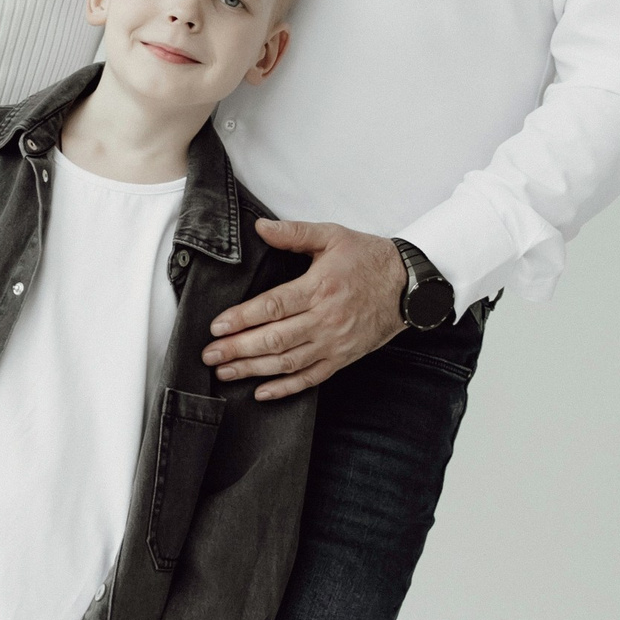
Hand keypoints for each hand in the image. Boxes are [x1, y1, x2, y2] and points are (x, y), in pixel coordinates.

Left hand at [201, 219, 408, 399]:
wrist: (409, 285)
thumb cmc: (368, 259)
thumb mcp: (332, 236)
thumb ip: (295, 233)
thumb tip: (261, 227)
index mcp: (319, 287)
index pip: (273, 306)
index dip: (242, 318)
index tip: (217, 327)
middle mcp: (326, 319)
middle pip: (275, 339)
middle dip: (238, 349)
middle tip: (210, 355)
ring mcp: (334, 342)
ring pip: (288, 362)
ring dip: (253, 370)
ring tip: (225, 373)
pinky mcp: (343, 358)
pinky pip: (311, 378)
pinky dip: (286, 388)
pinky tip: (262, 392)